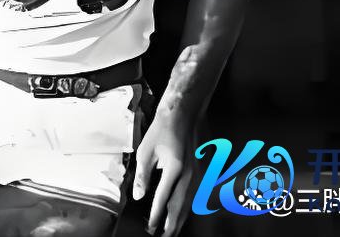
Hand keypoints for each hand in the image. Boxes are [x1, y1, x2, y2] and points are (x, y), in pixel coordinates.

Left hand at [132, 112, 195, 235]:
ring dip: (180, 219)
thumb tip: (139, 196)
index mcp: (174, 169)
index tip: (150, 227)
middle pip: (180, 207)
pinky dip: (187, 208)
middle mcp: (189, 175)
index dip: (156, 215)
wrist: (183, 114)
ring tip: (171, 231)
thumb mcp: (145, 151)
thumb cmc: (162, 130)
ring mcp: (197, 174)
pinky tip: (182, 213)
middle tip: (162, 236)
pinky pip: (194, 196)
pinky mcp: (200, 172)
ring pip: (190, 204)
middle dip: (171, 224)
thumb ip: (143, 176)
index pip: (163, 199)